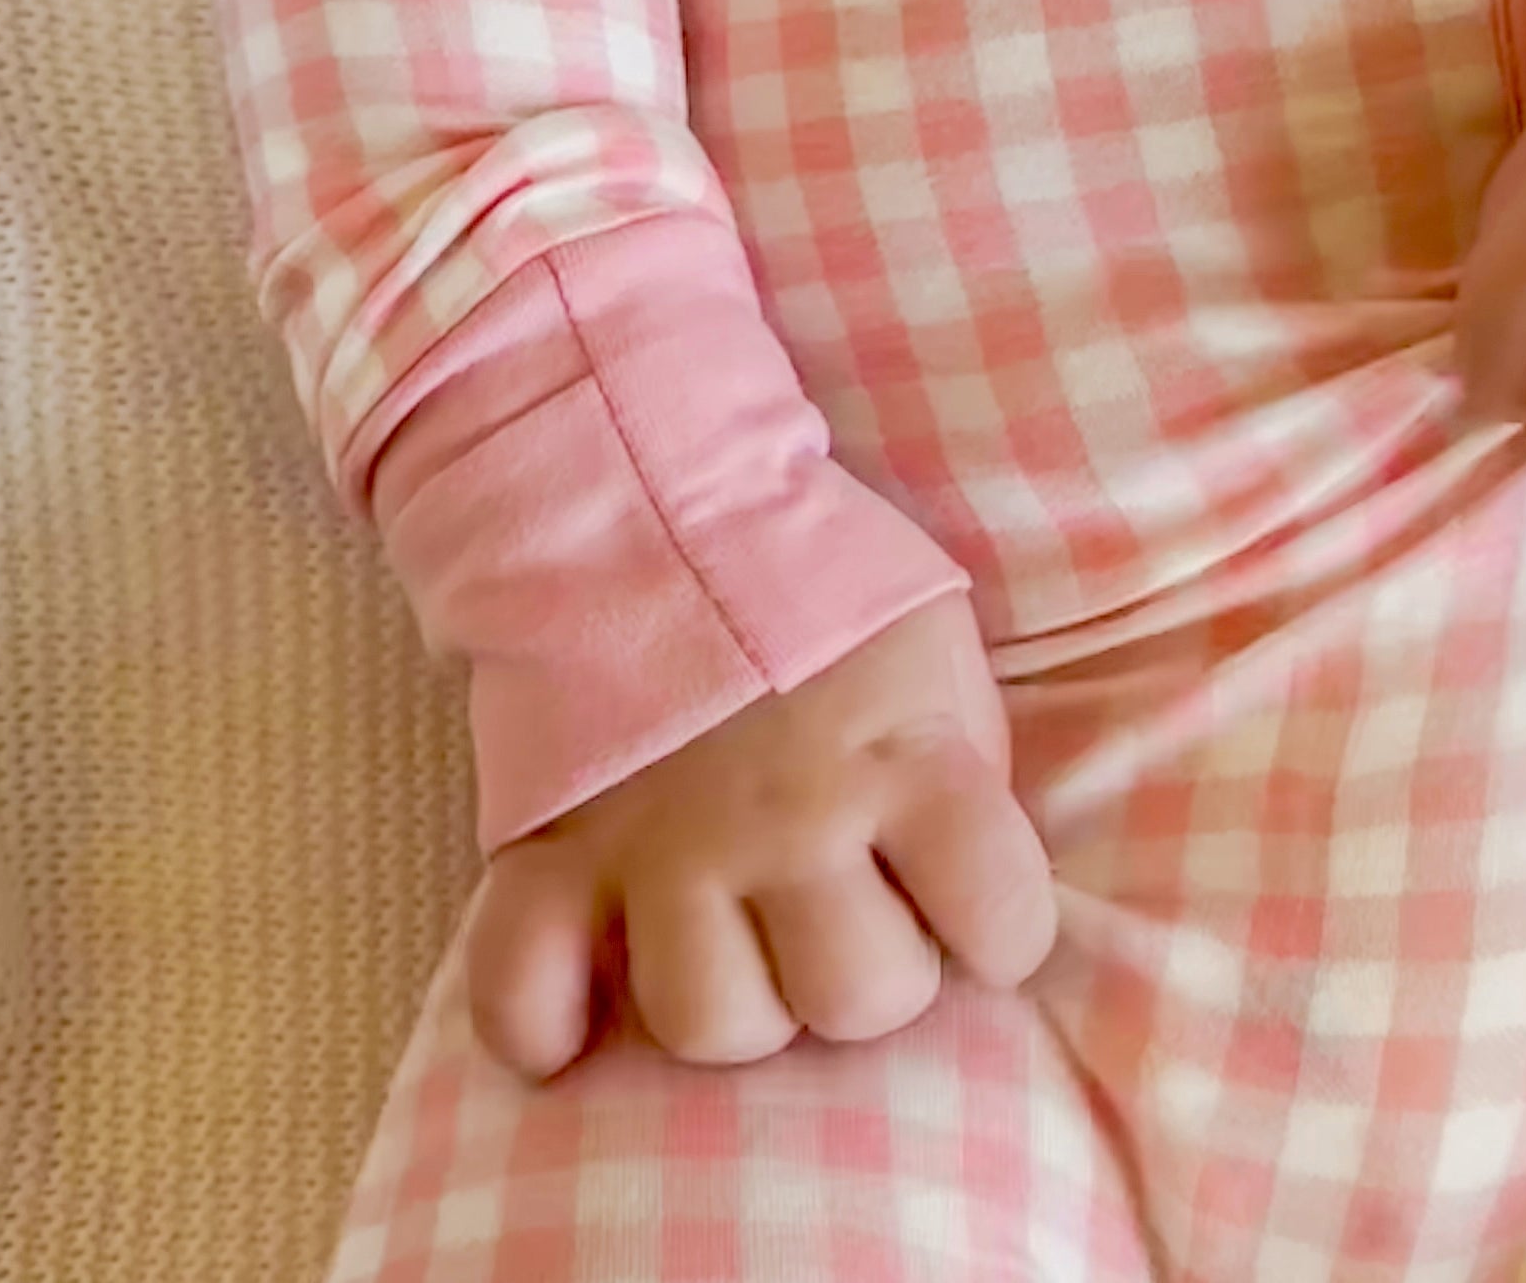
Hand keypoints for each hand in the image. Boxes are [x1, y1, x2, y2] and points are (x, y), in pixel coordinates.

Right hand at [465, 589, 1057, 1079]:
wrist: (655, 497)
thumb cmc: (816, 585)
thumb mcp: (932, 652)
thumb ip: (957, 769)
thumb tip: (955, 897)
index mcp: (901, 753)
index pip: (999, 915)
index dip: (1000, 929)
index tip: (973, 912)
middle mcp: (793, 817)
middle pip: (855, 997)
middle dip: (869, 978)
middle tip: (847, 919)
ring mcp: (665, 844)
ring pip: (710, 1021)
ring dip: (735, 1005)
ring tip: (739, 947)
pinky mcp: (553, 852)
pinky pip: (525, 993)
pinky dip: (542, 1027)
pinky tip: (576, 1024)